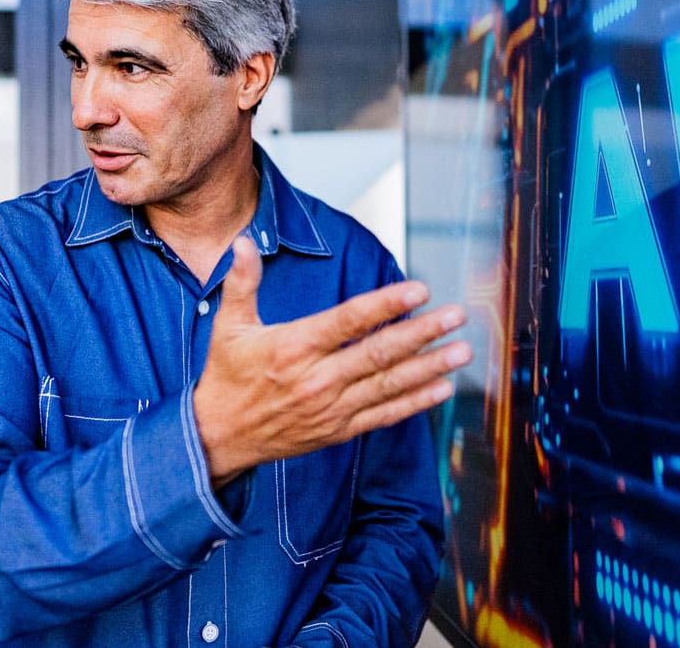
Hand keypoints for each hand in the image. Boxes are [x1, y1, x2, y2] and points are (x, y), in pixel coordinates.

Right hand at [192, 236, 468, 486]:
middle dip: (422, 333)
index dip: (386, 305)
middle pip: (378, 353)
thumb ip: (242, 282)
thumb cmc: (226, 376)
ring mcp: (331, 408)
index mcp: (294, 347)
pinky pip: (383, 415)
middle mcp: (317, 379)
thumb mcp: (228, 326)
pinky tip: (442, 388)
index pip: (348, 321)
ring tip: (461, 351)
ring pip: (388, 385)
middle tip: (456, 316)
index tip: (419, 290)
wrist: (217, 438)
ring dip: (429, 367)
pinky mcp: (338, 431)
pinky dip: (415, 402)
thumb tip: (242, 241)